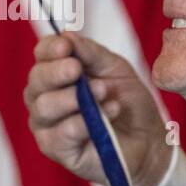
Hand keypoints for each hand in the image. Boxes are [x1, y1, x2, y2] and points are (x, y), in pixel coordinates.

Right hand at [24, 33, 170, 185]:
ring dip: (73, 98)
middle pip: (36, 80)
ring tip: (103, 92)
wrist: (149, 141)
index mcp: (56, 75)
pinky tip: (108, 112)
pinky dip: (83, 122)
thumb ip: (92, 53)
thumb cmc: (128, 103)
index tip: (65, 46)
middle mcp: (44, 99)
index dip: (49, 49)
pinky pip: (61, 134)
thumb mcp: (115, 70)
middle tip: (77, 69)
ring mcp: (48, 126)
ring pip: (44, 107)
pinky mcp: (57, 150)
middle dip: (56, 72)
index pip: (42, 56)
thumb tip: (67, 35)